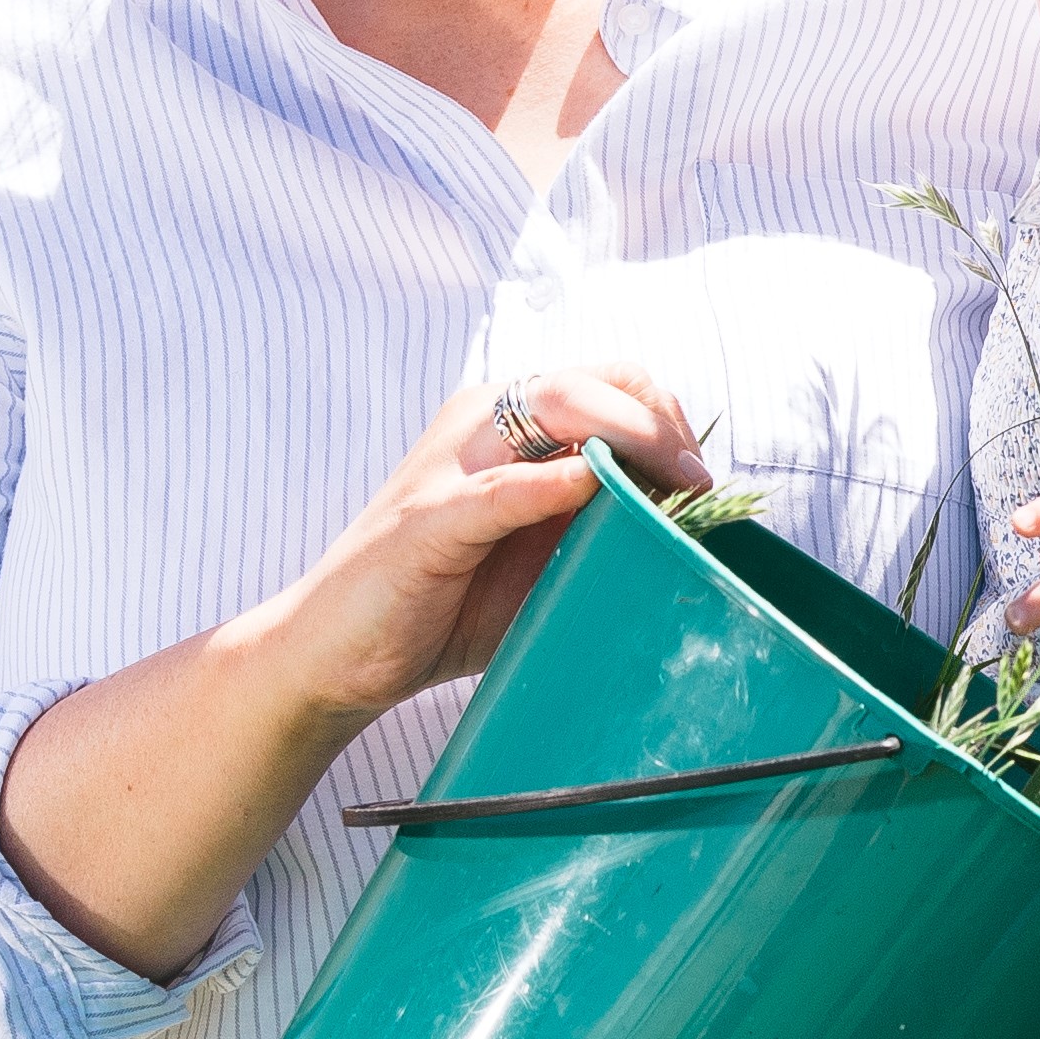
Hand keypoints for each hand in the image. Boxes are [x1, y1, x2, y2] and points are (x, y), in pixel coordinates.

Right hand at [254, 365, 707, 730]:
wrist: (337, 657)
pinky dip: (548, 484)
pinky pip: (499, 489)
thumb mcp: (540, 557)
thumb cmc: (445, 607)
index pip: (608, 381)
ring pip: (554, 407)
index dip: (666, 418)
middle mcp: (479, 424)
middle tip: (700, 484)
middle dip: (661, 423)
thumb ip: (599, 525)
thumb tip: (690, 519)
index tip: (702, 477)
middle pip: (593, 382)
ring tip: (673, 484)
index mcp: (506, 424)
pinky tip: (589, 487)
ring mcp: (450, 465)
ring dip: (628, 438)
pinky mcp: (427, 519)